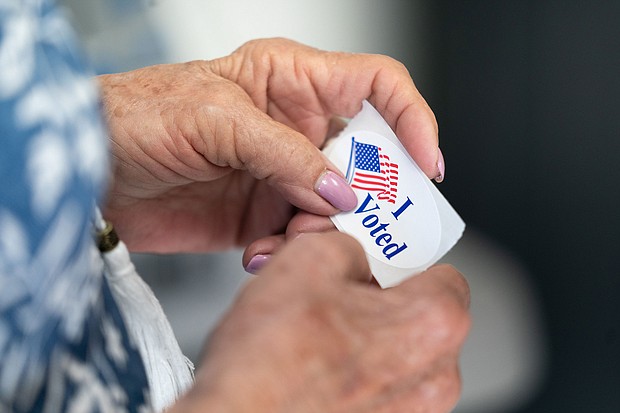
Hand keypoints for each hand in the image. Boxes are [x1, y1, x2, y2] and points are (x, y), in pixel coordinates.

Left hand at [98, 38, 439, 252]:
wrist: (91, 169)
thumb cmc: (139, 115)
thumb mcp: (216, 120)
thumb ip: (284, 155)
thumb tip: (339, 190)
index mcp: (293, 81)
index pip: (378, 85)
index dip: (412, 118)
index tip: (426, 162)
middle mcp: (296, 127)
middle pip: (366, 158)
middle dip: (369, 194)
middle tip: (357, 222)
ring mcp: (281, 174)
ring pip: (335, 208)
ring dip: (323, 232)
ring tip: (289, 241)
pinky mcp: (261, 214)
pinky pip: (298, 238)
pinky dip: (288, 254)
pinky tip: (257, 253)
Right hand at [170, 232, 469, 412]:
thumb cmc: (269, 362)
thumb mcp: (310, 257)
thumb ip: (350, 243)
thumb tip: (353, 251)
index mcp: (435, 323)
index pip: (438, 268)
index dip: (399, 257)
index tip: (372, 255)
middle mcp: (436, 376)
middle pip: (415, 311)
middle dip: (376, 295)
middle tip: (335, 288)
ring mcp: (412, 412)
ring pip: (393, 349)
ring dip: (360, 332)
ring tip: (317, 327)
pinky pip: (377, 384)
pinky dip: (352, 368)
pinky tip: (314, 361)